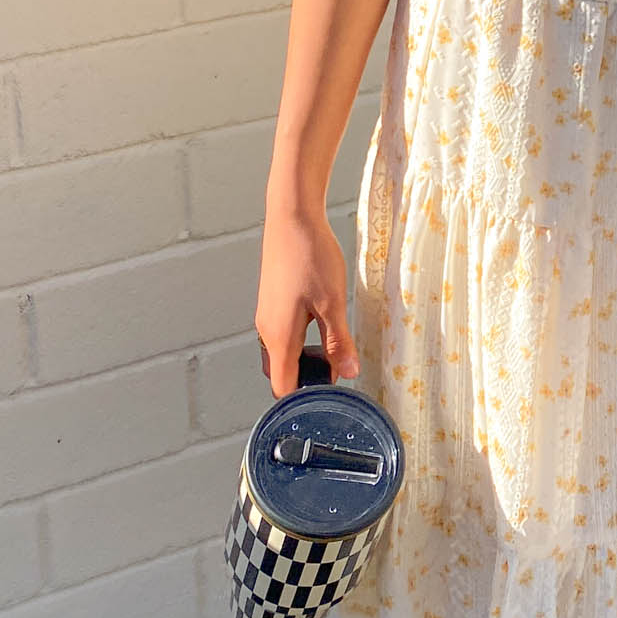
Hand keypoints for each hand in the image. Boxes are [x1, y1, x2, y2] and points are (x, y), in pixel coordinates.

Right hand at [255, 208, 360, 397]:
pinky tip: (324, 323)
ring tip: (336, 346)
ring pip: (283, 354)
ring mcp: (267, 316)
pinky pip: (283, 335)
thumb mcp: (333, 303)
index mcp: (279, 337)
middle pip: (281, 374)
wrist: (291, 217)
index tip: (329, 399)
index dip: (303, 400)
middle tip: (339, 370)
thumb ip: (339, 342)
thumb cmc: (309, 256)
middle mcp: (267, 331)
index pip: (282, 388)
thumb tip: (349, 373)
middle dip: (307, 380)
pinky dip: (301, 340)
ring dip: (306, 358)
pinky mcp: (272, 303)